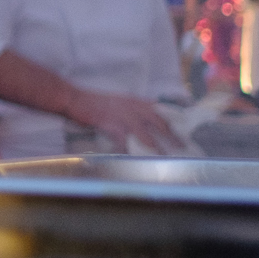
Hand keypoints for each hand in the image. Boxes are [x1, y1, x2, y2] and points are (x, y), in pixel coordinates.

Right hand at [66, 89, 184, 153]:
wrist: (74, 98)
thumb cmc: (94, 101)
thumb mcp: (117, 101)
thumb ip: (131, 108)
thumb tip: (143, 120)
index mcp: (135, 101)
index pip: (160, 110)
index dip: (173, 119)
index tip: (183, 128)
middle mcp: (132, 107)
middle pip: (158, 122)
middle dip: (171, 135)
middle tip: (182, 145)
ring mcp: (122, 116)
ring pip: (145, 133)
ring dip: (156, 147)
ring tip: (164, 157)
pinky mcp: (111, 125)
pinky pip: (124, 141)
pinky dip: (128, 151)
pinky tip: (132, 159)